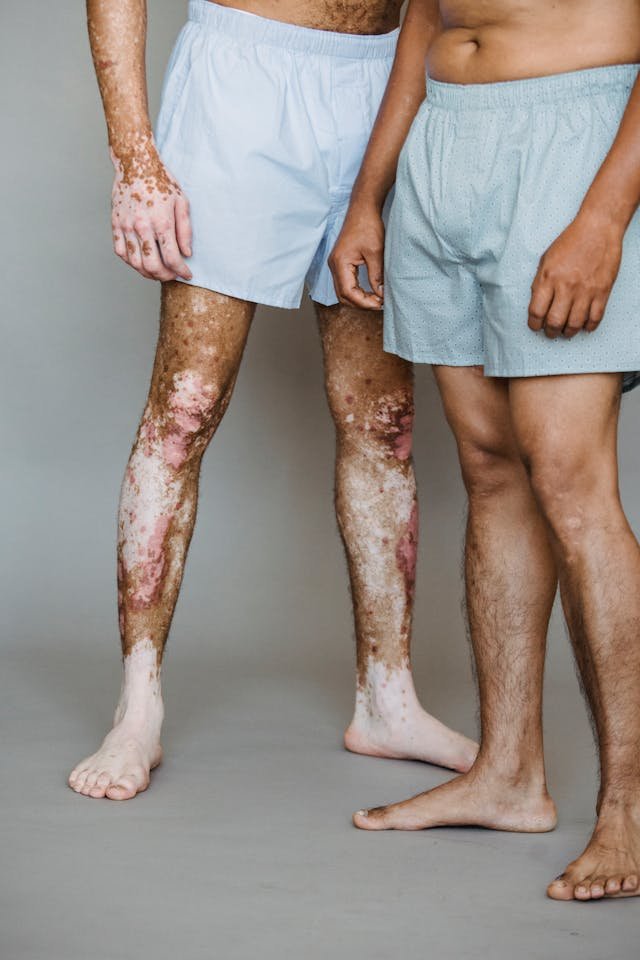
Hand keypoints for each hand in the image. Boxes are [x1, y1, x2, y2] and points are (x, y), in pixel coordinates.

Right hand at [110, 143, 192, 281]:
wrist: (136, 164)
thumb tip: (186, 253)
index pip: (172, 258)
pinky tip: (141, 261)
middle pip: (152, 266)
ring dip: (148, 273)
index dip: (181, 271)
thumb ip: (185, 230)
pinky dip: (131, 262)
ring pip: (135, 263)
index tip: (187, 274)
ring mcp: (126, 226)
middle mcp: (142, 226)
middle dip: (165, 276)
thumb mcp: (182, 202)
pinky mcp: (115, 224)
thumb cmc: (161, 181)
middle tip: (172, 275)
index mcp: (161, 221)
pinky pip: (121, 252)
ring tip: (158, 271)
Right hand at [329, 203, 384, 309]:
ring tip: (376, 300)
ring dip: (358, 299)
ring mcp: (336, 264)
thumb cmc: (368, 226)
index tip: (379, 304)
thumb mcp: (376, 253)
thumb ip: (376, 276)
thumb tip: (381, 294)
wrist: (363, 208)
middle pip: (343, 296)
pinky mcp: (341, 262)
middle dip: (361, 303)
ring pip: (343, 292)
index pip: (348, 292)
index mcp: (340, 263)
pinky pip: (346, 284)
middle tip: (379, 304)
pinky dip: (357, 291)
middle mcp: (334, 265)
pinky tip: (370, 291)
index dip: (363, 302)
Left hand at [528, 212, 623, 338]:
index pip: (536, 311)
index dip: (534, 324)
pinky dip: (588, 326)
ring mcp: (585, 290)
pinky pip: (595, 318)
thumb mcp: (546, 259)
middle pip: (555, 321)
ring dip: (568, 332)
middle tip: (551, 332)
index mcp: (548, 278)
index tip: (535, 326)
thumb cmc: (570, 242)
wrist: (597, 228)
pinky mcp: (602, 291)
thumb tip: (537, 304)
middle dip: (550, 332)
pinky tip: (584, 326)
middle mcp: (566, 286)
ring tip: (566, 331)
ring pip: (574, 324)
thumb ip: (540, 282)